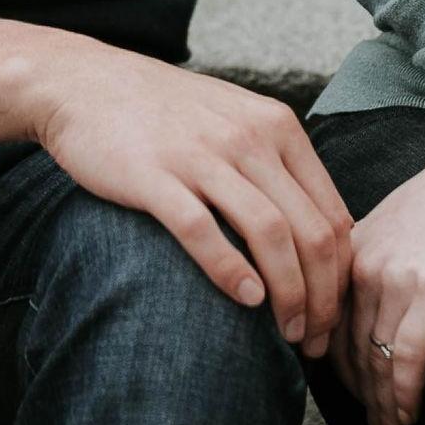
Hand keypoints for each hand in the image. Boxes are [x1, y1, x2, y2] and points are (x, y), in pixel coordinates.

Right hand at [0, 19, 351, 353]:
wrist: (85, 83)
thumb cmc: (164, 112)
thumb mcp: (236, 119)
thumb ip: (277, 165)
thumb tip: (319, 233)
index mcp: (278, 127)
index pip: (333, 215)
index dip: (340, 277)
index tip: (330, 317)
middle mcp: (248, 138)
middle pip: (310, 231)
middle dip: (321, 298)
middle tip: (314, 341)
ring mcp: (201, 155)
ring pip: (269, 233)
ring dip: (288, 293)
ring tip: (287, 332)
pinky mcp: (154, 175)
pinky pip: (203, 229)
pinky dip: (230, 270)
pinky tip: (245, 299)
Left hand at [336, 120, 424, 424]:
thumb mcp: (406, 225)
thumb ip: (383, 263)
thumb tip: (379, 313)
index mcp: (352, 252)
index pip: (333, 329)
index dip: (342, 375)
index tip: (359, 407)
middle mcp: (363, 266)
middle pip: (353, 353)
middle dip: (365, 404)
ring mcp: (393, 276)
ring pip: (377, 361)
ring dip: (384, 411)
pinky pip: (407, 355)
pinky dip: (405, 393)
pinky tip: (409, 417)